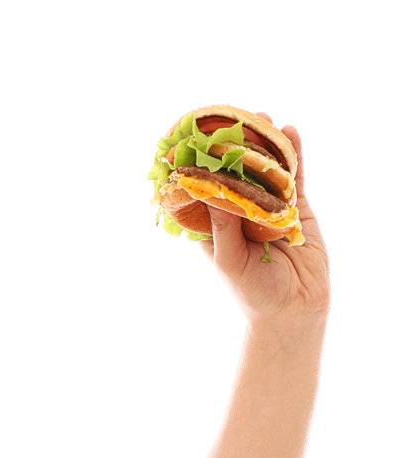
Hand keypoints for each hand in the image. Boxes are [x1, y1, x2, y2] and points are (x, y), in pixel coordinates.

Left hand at [199, 118, 329, 333]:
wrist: (293, 310)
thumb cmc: (252, 292)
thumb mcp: (230, 259)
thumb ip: (223, 224)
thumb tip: (210, 185)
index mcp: (215, 226)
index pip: (203, 189)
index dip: (198, 165)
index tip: (191, 137)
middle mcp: (240, 212)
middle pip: (237, 172)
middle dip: (235, 146)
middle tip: (232, 119)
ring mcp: (269, 207)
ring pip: (266, 169)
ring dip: (265, 144)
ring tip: (262, 118)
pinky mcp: (295, 208)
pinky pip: (294, 177)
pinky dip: (294, 154)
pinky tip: (290, 131)